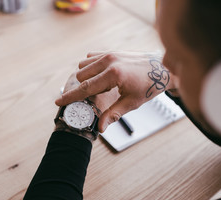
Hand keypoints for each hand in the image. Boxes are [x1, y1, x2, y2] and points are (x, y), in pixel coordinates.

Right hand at [55, 51, 175, 131]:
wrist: (162, 69)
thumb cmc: (149, 86)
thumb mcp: (132, 103)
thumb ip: (113, 114)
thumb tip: (100, 128)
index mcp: (114, 75)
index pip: (85, 88)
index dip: (70, 97)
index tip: (58, 102)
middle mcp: (109, 61)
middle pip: (81, 76)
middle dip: (81, 88)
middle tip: (91, 98)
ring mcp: (109, 54)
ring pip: (83, 66)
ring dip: (85, 77)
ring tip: (98, 87)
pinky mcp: (111, 50)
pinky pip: (90, 57)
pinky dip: (90, 67)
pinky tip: (99, 76)